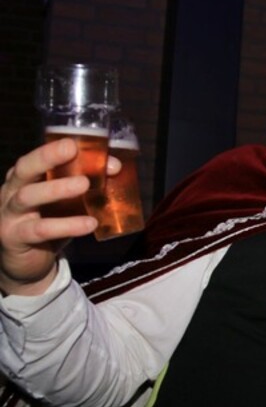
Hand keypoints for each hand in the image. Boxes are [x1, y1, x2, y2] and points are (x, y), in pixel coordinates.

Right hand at [0, 139, 110, 295]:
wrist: (28, 263)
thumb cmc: (49, 220)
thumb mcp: (67, 199)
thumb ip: (86, 181)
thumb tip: (114, 167)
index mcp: (24, 177)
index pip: (38, 156)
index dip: (56, 148)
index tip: (77, 143)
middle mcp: (11, 190)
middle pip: (24, 168)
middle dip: (46, 156)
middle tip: (71, 150)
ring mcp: (9, 214)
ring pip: (28, 196)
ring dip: (57, 189)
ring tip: (85, 185)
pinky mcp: (14, 237)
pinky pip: (40, 229)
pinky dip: (66, 225)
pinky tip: (89, 224)